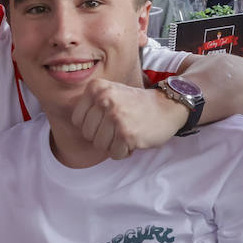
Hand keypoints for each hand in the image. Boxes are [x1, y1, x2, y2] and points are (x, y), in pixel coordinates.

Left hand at [70, 81, 187, 159]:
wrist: (167, 106)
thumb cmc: (136, 104)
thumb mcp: (110, 92)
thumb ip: (91, 104)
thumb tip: (75, 125)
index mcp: (96, 88)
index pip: (77, 120)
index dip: (92, 125)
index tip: (107, 120)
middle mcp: (104, 99)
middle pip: (87, 134)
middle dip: (102, 136)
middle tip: (119, 127)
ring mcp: (115, 116)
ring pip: (99, 145)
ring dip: (114, 144)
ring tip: (127, 132)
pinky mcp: (126, 133)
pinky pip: (114, 153)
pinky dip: (124, 151)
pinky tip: (134, 139)